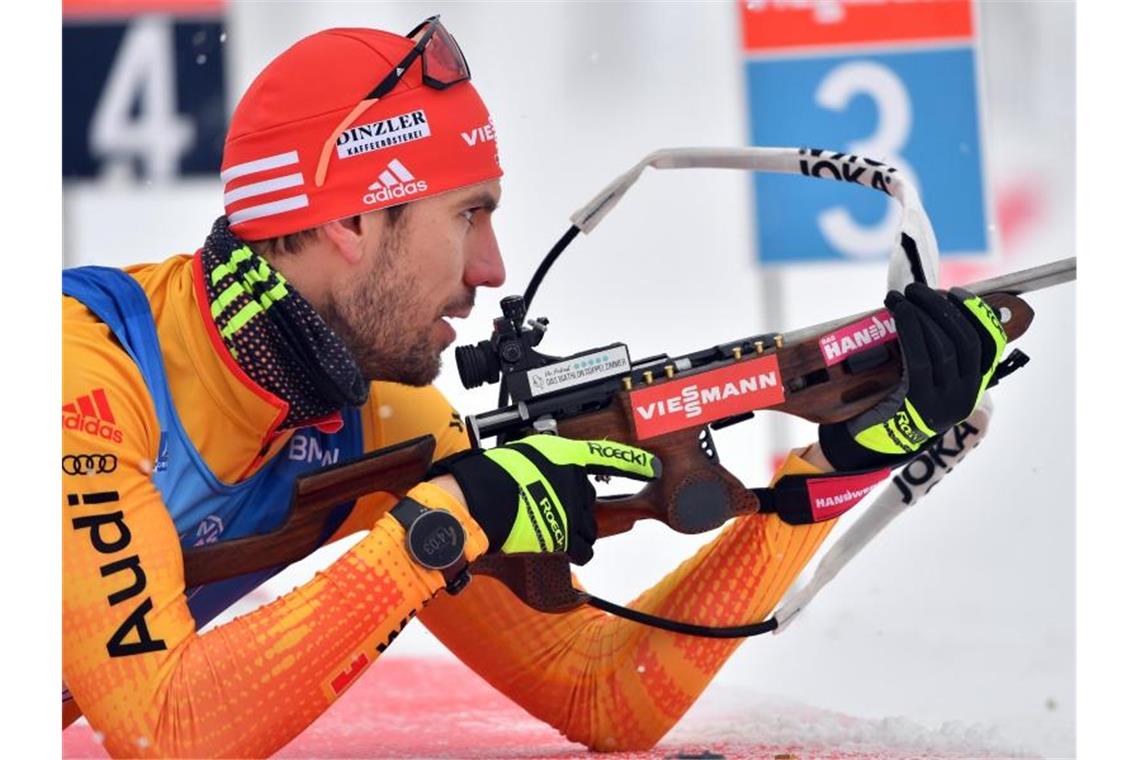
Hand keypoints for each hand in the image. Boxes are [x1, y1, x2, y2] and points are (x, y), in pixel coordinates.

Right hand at [427, 435, 660, 563]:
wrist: (476, 502)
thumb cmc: (491, 476)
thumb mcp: (523, 454)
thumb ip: (547, 463)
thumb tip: (556, 474)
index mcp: (565, 455)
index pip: (607, 456)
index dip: (633, 462)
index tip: (654, 467)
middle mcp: (574, 481)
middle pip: (589, 500)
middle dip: (573, 506)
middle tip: (544, 506)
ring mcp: (572, 509)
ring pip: (588, 526)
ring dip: (573, 529)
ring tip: (543, 524)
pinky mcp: (566, 536)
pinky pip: (583, 549)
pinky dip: (573, 550)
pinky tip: (555, 544)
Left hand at [818, 283, 1006, 470]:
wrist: (873, 443)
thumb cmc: (896, 403)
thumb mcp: (924, 379)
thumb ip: (934, 352)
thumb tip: (929, 304)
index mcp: (973, 388)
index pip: (988, 344)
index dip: (976, 314)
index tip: (955, 292)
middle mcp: (966, 396)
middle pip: (964, 340)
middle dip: (940, 307)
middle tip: (916, 289)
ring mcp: (945, 402)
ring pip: (942, 346)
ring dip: (920, 313)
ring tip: (899, 296)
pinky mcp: (920, 404)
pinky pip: (920, 358)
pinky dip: (910, 328)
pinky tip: (897, 311)